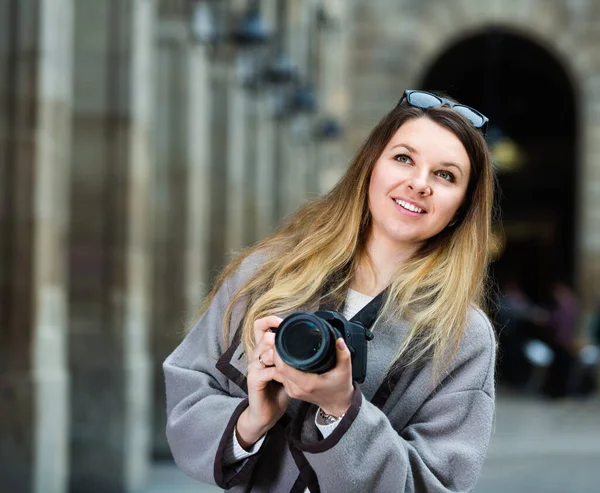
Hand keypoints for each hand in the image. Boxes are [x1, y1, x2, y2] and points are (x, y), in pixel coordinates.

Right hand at [236, 316, 290, 448]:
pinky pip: (267, 371)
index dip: (270, 320)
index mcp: (262, 349)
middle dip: (277, 336)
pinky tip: (287, 377)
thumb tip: (311, 345)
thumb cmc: (278, 390)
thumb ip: (293, 356)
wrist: (267, 413)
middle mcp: (255, 355)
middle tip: (291, 343)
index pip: (259, 326)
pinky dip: (280, 372)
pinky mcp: (253, 380)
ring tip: (291, 361)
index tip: (284, 321)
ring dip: (279, 354)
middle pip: (261, 334)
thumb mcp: (289, 369)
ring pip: (265, 350)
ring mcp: (253, 367)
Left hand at [272, 338, 353, 416]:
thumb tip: (339, 340)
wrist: (337, 405)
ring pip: (278, 373)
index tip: (280, 341)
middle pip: (278, 369)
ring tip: (282, 347)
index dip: (278, 353)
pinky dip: (281, 367)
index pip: (283, 367)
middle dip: (277, 354)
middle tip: (280, 340)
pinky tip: (285, 358)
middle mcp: (297, 388)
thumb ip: (343, 354)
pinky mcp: (292, 391)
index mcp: (308, 383)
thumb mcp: (345, 370)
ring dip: (278, 361)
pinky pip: (281, 377)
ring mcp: (293, 391)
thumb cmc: (340, 388)